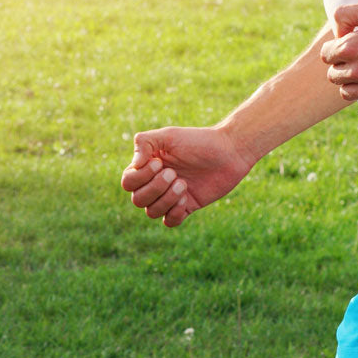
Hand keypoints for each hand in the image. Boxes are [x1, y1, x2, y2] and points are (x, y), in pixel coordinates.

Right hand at [119, 126, 253, 227]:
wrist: (229, 152)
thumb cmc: (198, 141)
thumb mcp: (168, 135)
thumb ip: (144, 143)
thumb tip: (134, 166)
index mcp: (148, 166)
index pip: (128, 182)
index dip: (140, 177)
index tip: (160, 162)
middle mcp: (156, 183)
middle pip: (138, 200)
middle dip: (155, 188)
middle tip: (175, 173)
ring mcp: (170, 196)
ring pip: (152, 212)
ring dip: (166, 200)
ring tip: (183, 184)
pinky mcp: (186, 207)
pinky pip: (169, 222)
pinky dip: (174, 213)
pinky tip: (187, 199)